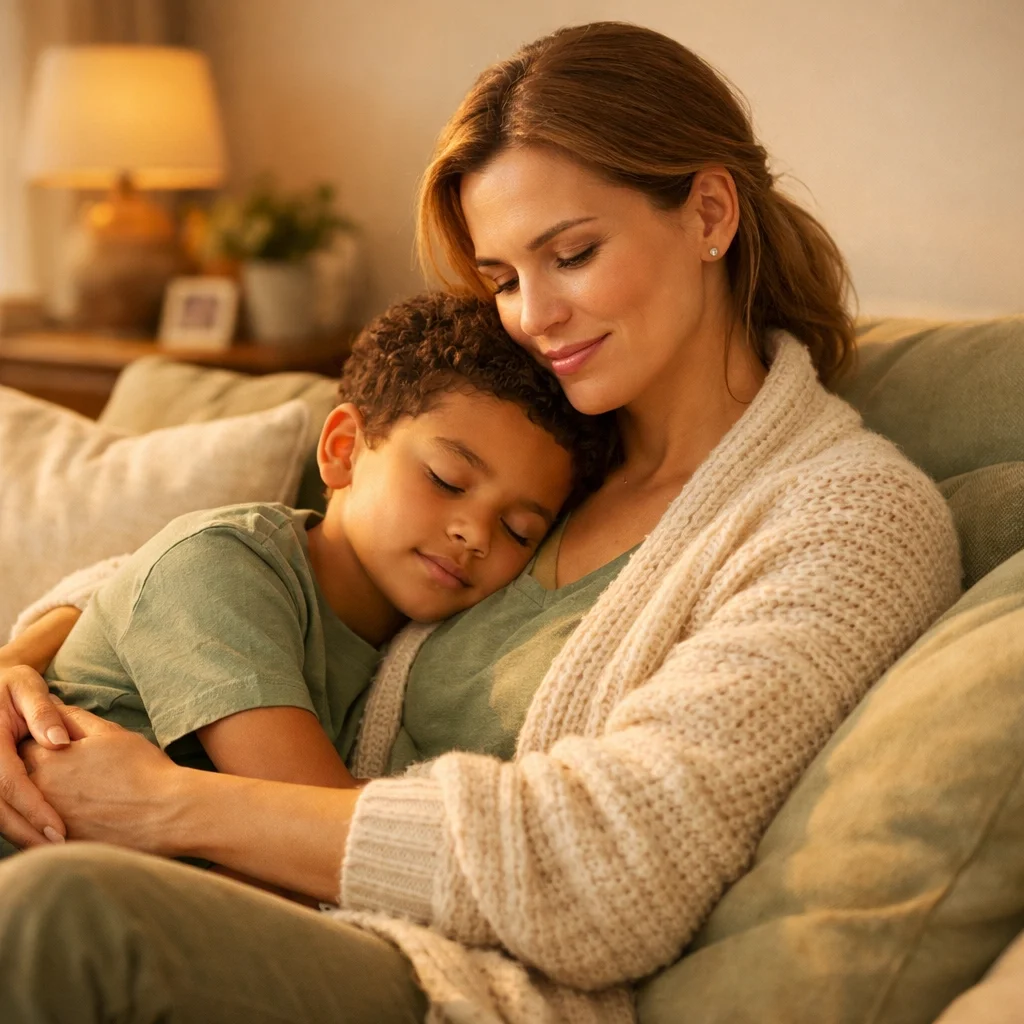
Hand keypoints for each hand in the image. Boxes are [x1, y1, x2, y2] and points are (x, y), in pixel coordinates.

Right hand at [0, 665, 69, 848]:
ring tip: (48, 850)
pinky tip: (33, 835)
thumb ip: (42, 712)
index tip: (58, 829)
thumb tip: (60, 743)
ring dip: (17, 833)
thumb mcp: (27, 687)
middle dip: (24, 832)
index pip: (8, 782)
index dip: (33, 808)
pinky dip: (10, 822)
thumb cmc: (11, 686)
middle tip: (56, 849)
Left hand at [21, 703, 184, 855]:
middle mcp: (39, 790)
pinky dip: (53, 823)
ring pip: (34, 804)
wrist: (164, 813)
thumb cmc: (141, 768)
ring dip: (46, 796)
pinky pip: (45, 831)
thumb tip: (52, 706)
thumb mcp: (110, 733)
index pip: (26, 743)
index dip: (43, 741)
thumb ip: (75, 718)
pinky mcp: (60, 844)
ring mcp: (47, 820)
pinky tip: (80, 816)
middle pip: (25, 775)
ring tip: (80, 793)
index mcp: (48, 758)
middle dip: (41, 769)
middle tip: (72, 770)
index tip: (59, 745)